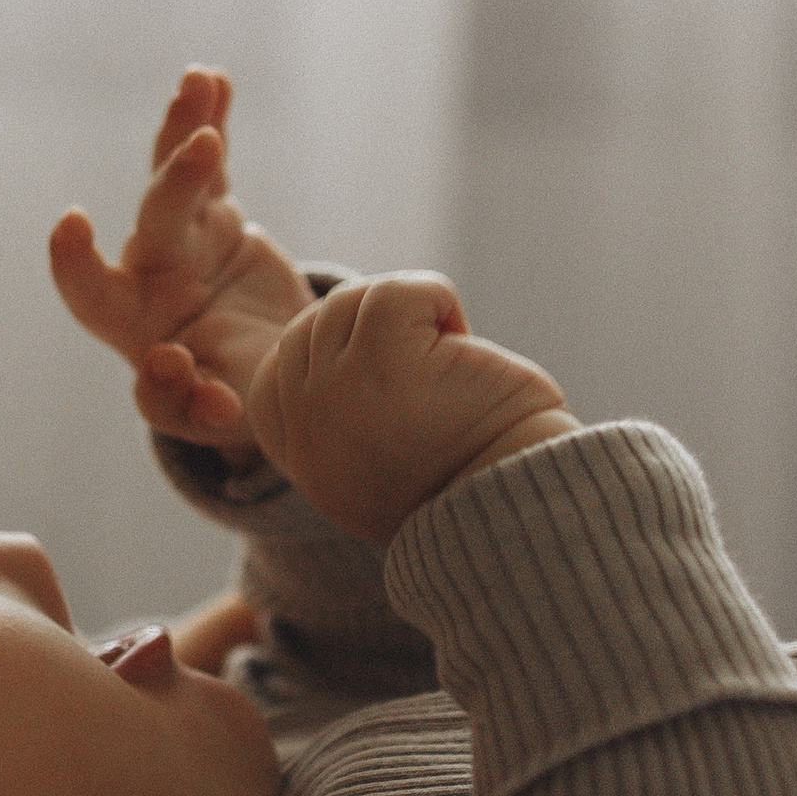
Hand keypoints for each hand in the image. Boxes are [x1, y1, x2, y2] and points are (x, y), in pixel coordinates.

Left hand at [49, 69, 311, 452]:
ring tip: (197, 83)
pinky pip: (213, 162)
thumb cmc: (224, 399)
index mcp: (131, 324)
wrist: (260, 373)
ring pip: (179, 179)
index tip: (70, 223)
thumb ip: (186, 406)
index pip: (91, 293)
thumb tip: (169, 368)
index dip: (74, 263)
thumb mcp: (208, 418)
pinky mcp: (217, 215)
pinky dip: (213, 121)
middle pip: (155, 221)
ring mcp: (182, 236)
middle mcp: (148, 271)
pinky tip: (214, 78)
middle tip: (204, 149)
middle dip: (176, 184)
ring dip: (186, 131)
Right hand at [252, 271, 575, 544]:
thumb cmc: (472, 475)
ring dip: (408, 316)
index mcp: (303, 458)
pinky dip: (437, 300)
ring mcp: (335, 392)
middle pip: (312, 327)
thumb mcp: (381, 462)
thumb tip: (339, 348)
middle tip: (432, 371)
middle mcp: (306, 427)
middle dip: (372, 329)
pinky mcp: (383, 361)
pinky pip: (395, 293)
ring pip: (349, 303)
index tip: (394, 385)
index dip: (335, 358)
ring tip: (449, 364)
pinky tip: (464, 343)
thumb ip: (343, 419)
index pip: (273, 376)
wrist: (522, 502)